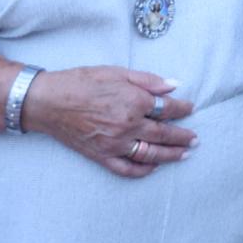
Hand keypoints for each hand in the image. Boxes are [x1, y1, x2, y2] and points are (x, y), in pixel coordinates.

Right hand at [22, 67, 197, 178]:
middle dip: (182, 136)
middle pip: (164, 133)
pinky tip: (153, 168)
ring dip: (170, 155)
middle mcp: (127, 125)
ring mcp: (114, 144)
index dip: (182, 108)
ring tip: (184, 154)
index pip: (167, 108)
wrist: (47, 102)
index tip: (190, 108)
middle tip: (195, 138)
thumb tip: (173, 84)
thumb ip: (148, 80)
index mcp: (134, 101)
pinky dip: (142, 170)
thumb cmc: (81, 82)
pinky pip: (126, 168)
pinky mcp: (100, 156)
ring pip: (150, 154)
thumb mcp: (117, 72)